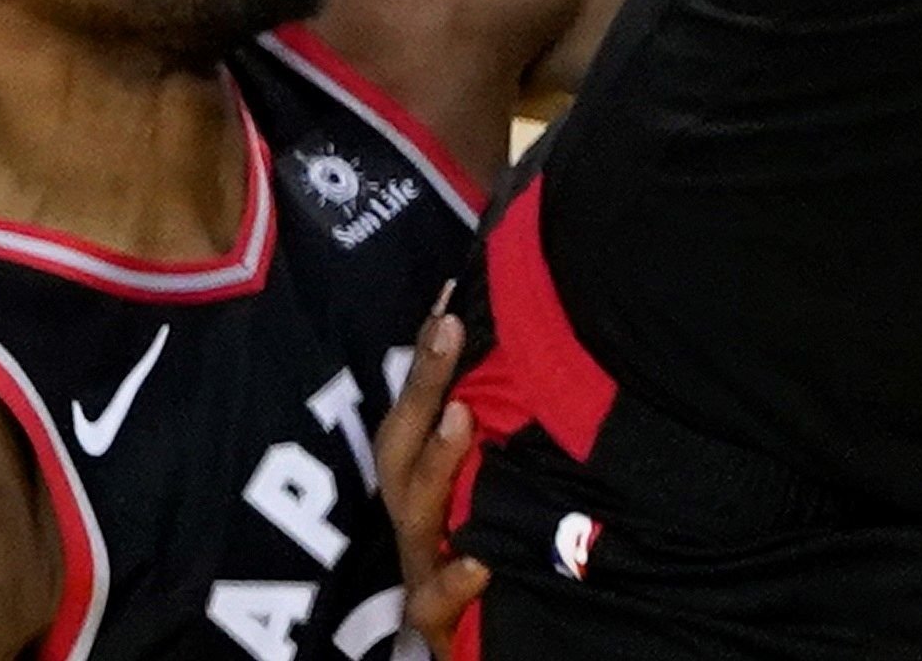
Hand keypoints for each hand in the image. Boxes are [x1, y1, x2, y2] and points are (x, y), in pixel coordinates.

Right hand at [370, 297, 487, 652]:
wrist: (481, 647)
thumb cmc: (495, 554)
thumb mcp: (496, 490)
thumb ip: (501, 435)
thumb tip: (519, 349)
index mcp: (427, 482)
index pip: (418, 410)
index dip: (427, 357)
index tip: (449, 296)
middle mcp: (417, 518)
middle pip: (403, 447)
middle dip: (421, 386)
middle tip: (447, 328)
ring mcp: (423, 567)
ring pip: (415, 514)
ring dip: (435, 465)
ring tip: (460, 419)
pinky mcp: (440, 620)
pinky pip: (434, 604)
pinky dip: (453, 583)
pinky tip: (480, 562)